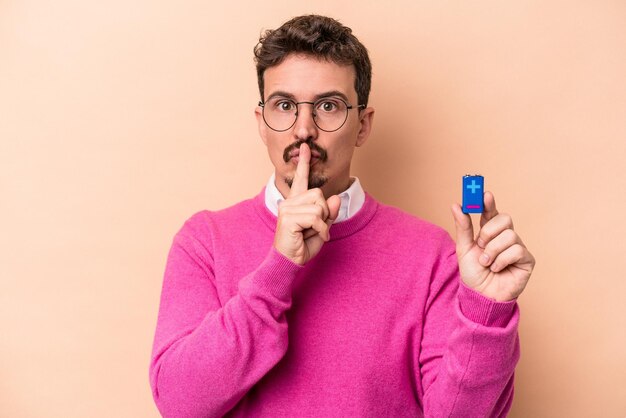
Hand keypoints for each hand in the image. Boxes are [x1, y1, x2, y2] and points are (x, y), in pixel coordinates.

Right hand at [273, 143, 340, 264]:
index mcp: (296, 202)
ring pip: (319, 206)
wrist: (290, 261)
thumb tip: (335, 197)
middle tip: (316, 227)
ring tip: (312, 233)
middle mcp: (290, 202)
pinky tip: (314, 236)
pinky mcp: (288, 217)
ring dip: (322, 223)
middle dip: (324, 212)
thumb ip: (329, 213)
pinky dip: (321, 229)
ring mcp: (287, 208)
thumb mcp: (322, 228)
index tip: (306, 147)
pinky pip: (315, 217)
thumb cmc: (303, 246)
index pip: (302, 179)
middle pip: (319, 194)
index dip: (305, 163)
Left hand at [451, 192, 534, 301]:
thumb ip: (462, 227)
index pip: (491, 212)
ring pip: (509, 235)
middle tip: (481, 245)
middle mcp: (505, 237)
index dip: (489, 203)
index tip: (485, 194)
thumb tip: (456, 205)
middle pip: (505, 218)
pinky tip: (498, 269)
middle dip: (489, 232)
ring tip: (487, 263)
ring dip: (493, 251)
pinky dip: (502, 260)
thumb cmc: (473, 274)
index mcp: (490, 233)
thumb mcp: (463, 248)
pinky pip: (517, 250)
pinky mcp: (527, 260)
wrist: (480, 296)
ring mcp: (517, 247)